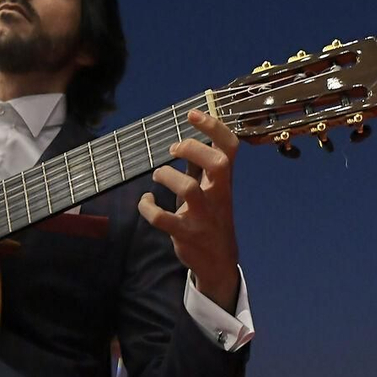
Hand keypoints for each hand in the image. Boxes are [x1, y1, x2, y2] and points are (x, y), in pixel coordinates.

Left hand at [138, 109, 240, 311]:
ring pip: (189, 190)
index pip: (230, 147)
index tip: (192, 114)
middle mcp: (217, 196)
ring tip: (158, 176)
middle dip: (194, 149)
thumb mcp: (211, 191)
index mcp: (224, 182)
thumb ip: (201, 168)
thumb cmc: (211, 218)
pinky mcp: (185, 234)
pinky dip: (148, 206)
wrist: (219, 262)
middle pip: (218, 164)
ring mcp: (203, 216)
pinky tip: (146, 200)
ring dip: (167, 177)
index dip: (214, 126)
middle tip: (173, 149)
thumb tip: (188, 141)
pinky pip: (163, 218)